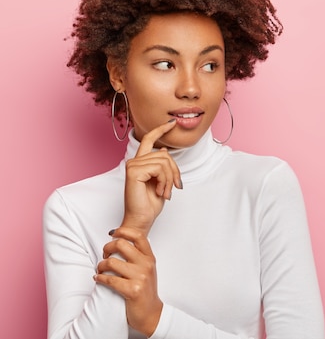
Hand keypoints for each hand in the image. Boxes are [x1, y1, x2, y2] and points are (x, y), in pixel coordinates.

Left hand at [95, 227, 162, 336]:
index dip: (123, 231)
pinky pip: (109, 279)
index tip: (113, 233)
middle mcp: (146, 265)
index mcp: (150, 258)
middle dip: (107, 248)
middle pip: (121, 244)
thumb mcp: (146, 269)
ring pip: (111, 262)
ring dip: (100, 265)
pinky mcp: (132, 290)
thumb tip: (119, 242)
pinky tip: (98, 278)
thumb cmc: (145, 290)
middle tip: (104, 255)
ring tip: (100, 270)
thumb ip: (138, 256)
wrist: (151, 313)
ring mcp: (140, 277)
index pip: (137, 236)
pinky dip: (99, 278)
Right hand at [122, 119, 181, 234]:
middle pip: (165, 154)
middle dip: (174, 172)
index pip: (149, 140)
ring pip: (164, 161)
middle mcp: (134, 161)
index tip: (172, 123)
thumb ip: (162, 166)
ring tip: (165, 192)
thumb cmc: (150, 203)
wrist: (142, 219)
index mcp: (140, 162)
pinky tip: (160, 191)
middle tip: (173, 188)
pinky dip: (164, 181)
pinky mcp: (133, 171)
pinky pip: (159, 168)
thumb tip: (164, 150)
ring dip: (169, 179)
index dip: (160, 130)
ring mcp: (133, 165)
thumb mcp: (162, 181)